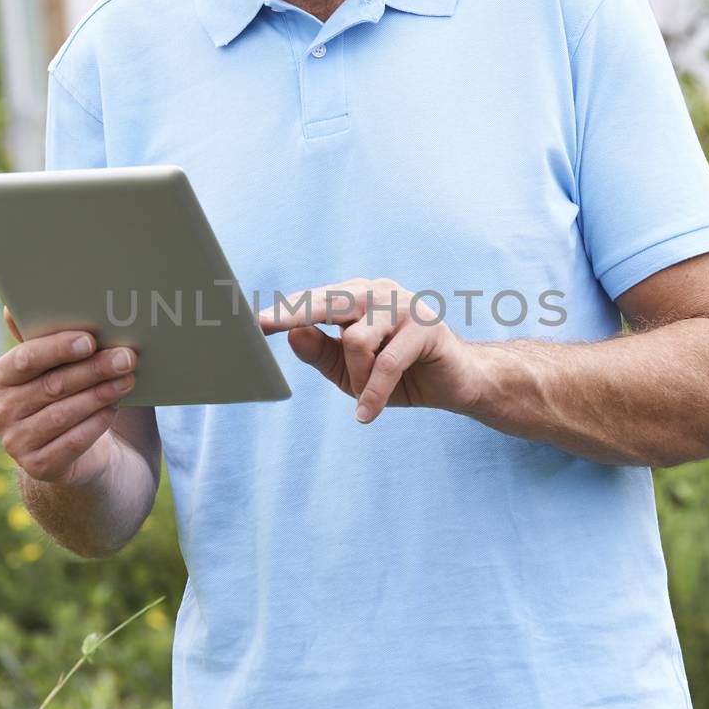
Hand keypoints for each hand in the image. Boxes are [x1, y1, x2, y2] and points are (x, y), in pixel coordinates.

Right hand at [0, 305, 137, 485]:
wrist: (73, 450)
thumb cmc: (66, 394)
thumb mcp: (55, 366)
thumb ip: (43, 338)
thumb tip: (15, 307)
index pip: (25, 359)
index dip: (57, 348)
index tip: (90, 339)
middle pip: (52, 385)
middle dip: (93, 369)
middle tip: (126, 357)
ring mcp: (15, 443)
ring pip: (64, 413)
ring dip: (100, 394)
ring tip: (128, 380)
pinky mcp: (37, 467)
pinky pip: (72, 442)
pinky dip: (96, 422)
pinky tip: (114, 408)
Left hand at [256, 276, 478, 422]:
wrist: (457, 383)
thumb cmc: (399, 376)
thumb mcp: (351, 371)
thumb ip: (322, 353)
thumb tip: (292, 335)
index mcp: (358, 297)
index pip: (313, 300)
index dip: (284, 312)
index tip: (251, 322)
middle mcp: (379, 292)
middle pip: (327, 301)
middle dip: (293, 313)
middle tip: (262, 326)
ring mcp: (404, 306)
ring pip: (356, 340)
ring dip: (356, 377)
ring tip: (365, 395)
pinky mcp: (426, 328)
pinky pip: (386, 363)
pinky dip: (373, 392)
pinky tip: (366, 415)